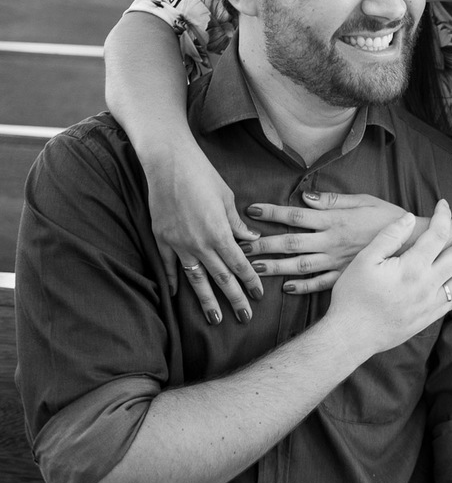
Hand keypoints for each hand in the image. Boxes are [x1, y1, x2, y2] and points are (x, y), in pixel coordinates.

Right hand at [145, 148, 262, 324]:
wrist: (167, 163)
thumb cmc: (203, 175)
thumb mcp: (227, 198)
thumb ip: (238, 224)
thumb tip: (251, 241)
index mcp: (220, 233)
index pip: (240, 265)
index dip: (250, 282)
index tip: (258, 296)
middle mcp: (200, 243)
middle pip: (221, 278)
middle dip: (234, 300)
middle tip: (244, 318)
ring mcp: (178, 243)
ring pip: (195, 279)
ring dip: (206, 300)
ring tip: (214, 318)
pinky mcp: (161, 238)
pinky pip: (169, 265)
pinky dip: (173, 281)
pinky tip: (176, 295)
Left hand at [242, 191, 405, 294]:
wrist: (416, 243)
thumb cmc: (390, 218)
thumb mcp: (364, 200)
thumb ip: (334, 200)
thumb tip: (305, 198)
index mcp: (335, 220)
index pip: (296, 215)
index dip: (272, 212)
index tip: (251, 210)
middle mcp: (332, 242)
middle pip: (291, 242)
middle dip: (263, 243)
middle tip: (239, 245)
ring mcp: (338, 261)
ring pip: (300, 265)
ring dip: (275, 267)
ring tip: (253, 269)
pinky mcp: (346, 276)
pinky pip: (320, 284)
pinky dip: (302, 287)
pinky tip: (286, 288)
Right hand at [329, 199, 451, 354]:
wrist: (352, 336)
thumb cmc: (353, 296)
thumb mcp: (364, 260)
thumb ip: (390, 236)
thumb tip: (410, 217)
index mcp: (411, 267)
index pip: (436, 234)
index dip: (442, 216)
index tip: (443, 204)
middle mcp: (427, 285)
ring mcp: (431, 303)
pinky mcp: (430, 317)